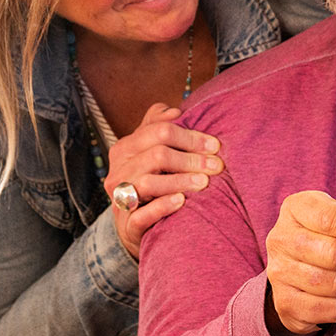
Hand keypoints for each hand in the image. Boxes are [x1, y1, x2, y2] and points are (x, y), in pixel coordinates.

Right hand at [106, 103, 224, 258]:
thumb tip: (175, 111)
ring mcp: (120, 197)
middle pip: (156, 155)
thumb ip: (159, 127)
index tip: (215, 145)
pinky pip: (142, 214)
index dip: (190, 136)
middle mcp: (119, 170)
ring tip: (204, 183)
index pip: (158, 131)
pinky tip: (181, 201)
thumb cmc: (151, 181)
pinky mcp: (126, 223)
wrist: (136, 225)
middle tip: (216, 166)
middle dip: (190, 158)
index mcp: (125, 148)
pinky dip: (163, 206)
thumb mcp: (151, 151)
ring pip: (148, 182)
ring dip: (180, 180)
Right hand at [265, 190, 335, 335]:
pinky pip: (330, 309)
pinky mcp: (285, 302)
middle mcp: (279, 238)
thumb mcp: (334, 216)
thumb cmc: (325, 237)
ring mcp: (278, 272)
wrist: (296, 272)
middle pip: (335, 254)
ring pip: (335, 284)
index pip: (331, 219)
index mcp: (294, 208)